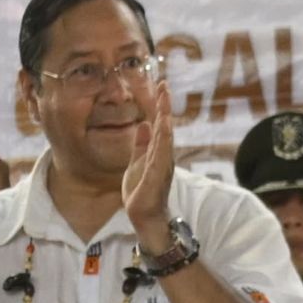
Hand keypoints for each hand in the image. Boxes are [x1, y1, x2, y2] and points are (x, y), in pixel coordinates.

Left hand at [122, 81, 175, 252]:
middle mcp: (163, 156)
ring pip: (165, 138)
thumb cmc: (142, 192)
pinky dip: (162, 141)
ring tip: (164, 101)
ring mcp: (161, 166)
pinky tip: (162, 128)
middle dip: (164, 106)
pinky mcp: (155, 177)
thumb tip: (143, 124)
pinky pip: (160, 156)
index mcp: (157, 152)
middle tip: (164, 85)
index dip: (160, 106)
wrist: (144, 216)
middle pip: (165, 127)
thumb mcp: (137, 163)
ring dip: (165, 119)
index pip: (160, 124)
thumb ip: (140, 145)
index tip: (161, 86)